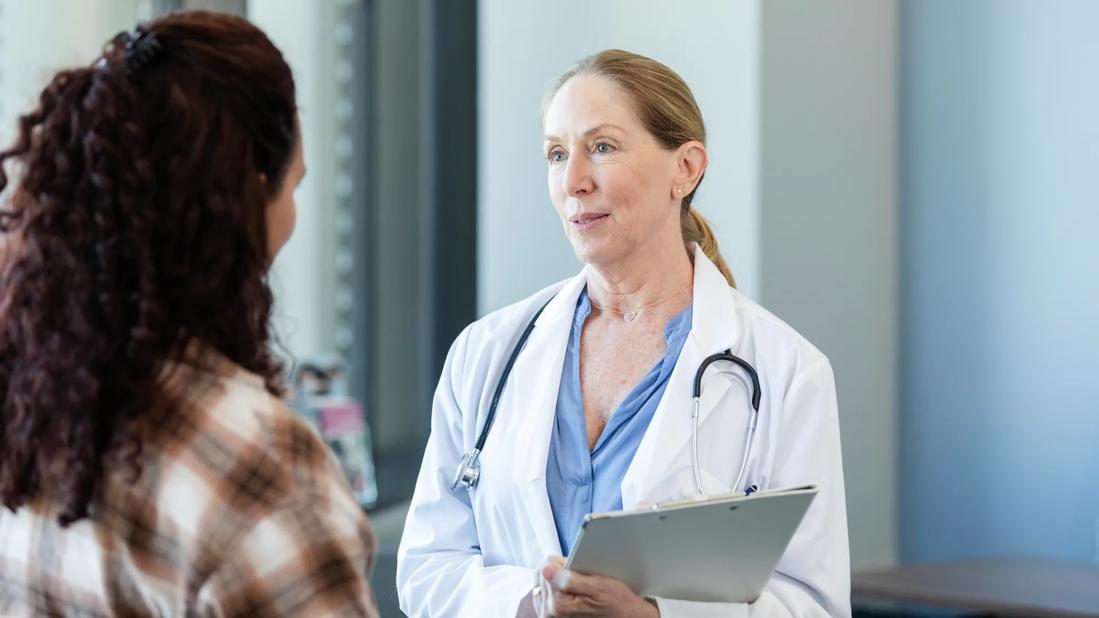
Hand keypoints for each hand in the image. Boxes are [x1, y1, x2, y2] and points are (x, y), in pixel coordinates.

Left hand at [536, 555, 658, 617]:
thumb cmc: (614, 603)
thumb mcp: (597, 586)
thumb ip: (569, 579)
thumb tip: (547, 569)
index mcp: (559, 604)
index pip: (546, 567)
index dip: (562, 562)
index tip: (575, 566)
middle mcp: (550, 613)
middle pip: (541, 575)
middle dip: (558, 571)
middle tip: (578, 577)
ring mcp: (549, 616)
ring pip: (540, 583)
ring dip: (555, 580)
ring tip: (574, 586)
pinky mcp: (551, 616)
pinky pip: (542, 595)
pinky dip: (553, 589)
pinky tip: (566, 591)